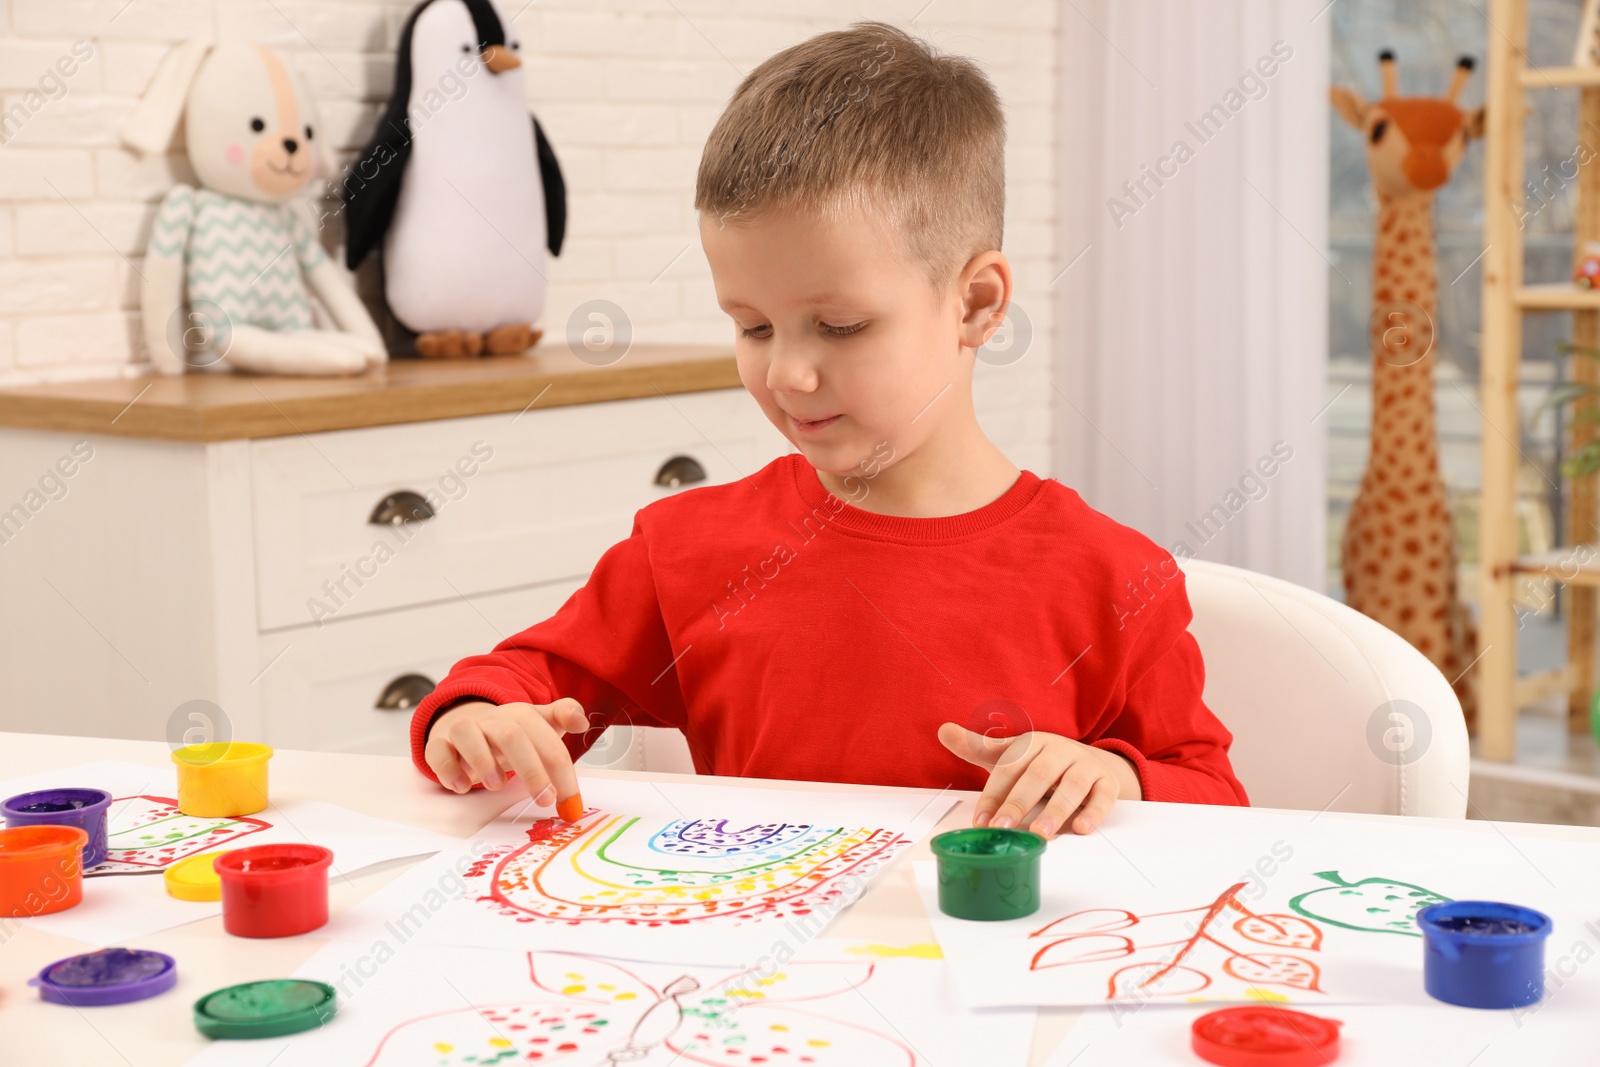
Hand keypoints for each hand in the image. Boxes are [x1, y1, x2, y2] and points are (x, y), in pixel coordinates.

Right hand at [425, 698, 588, 806]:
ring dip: (483, 762)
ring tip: (498, 785)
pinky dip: (448, 770)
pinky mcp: (439, 743)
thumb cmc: (510, 732)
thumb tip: (582, 722)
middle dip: (532, 770)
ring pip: (468, 734)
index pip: (547, 740)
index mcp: (522, 716)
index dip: (562, 772)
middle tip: (545, 800)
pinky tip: (462, 787)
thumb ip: (564, 718)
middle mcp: (492, 720)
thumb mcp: (540, 723)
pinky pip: (438, 751)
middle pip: (512, 735)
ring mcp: (464, 729)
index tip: (571, 804)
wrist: (467, 721)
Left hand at [937, 725, 1141, 837]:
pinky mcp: (1107, 783)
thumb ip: (978, 747)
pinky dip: (1094, 812)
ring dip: (1056, 810)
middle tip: (1003, 828)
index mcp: (1032, 743)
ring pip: (1072, 786)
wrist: (1092, 764)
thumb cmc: (1042, 764)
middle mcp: (1059, 751)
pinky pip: (1103, 797)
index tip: (980, 822)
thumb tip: (943, 730)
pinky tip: (1081, 828)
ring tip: (1040, 833)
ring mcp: (1085, 765)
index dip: (993, 795)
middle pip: (1038, 775)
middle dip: (1019, 802)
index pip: (1009, 767)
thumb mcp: (1011, 755)